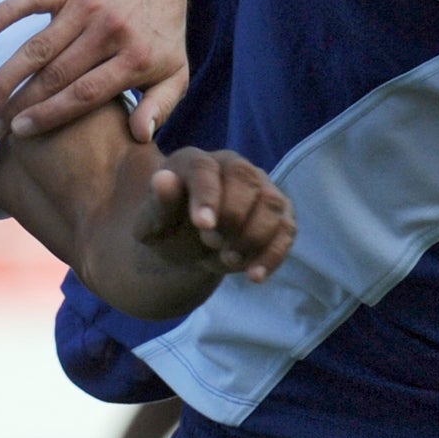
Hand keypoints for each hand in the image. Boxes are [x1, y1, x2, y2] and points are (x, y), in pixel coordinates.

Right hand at [0, 0, 187, 144]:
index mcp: (137, 57)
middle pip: (55, 74)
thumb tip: (140, 136)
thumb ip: (160, 106)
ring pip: (38, 46)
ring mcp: (88, 5)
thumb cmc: (159, 33)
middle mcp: (111, 30)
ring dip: (5, 75)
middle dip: (18, 104)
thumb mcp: (175, 72)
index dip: (50, 114)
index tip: (20, 132)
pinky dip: (4, 12)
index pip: (85, 93)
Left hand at [137, 148, 294, 284]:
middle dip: (232, 217)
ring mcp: (260, 188)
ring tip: (228, 259)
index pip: (204, 168)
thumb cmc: (166, 227)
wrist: (186, 246)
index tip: (203, 225)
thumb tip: (163, 180)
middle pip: (246, 180)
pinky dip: (273, 254)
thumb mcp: (151, 222)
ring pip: (272, 204)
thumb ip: (159, 203)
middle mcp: (233, 167)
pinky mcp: (280, 213)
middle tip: (210, 243)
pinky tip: (254, 276)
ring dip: (253, 236)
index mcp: (194, 162)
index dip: (207, 196)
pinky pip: (287, 229)